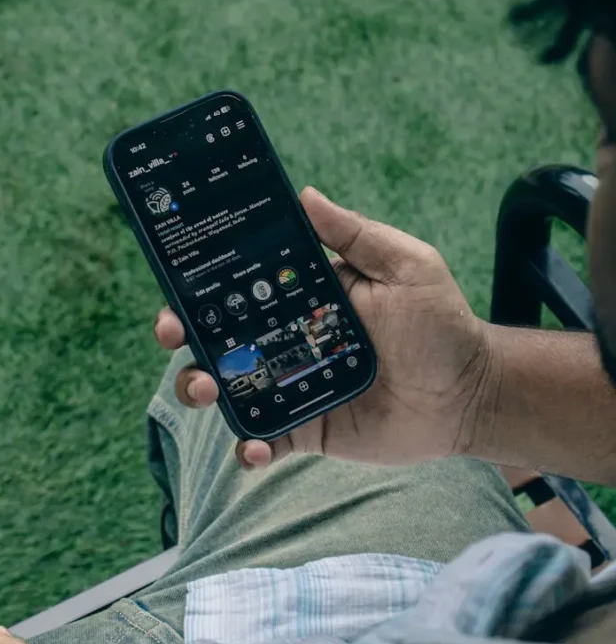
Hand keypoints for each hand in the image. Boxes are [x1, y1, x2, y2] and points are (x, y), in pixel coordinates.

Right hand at [155, 187, 492, 468]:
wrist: (470, 395)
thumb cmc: (442, 324)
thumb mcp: (405, 266)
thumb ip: (355, 235)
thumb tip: (305, 195)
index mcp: (302, 298)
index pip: (238, 286)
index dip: (199, 283)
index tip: (175, 280)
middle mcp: (287, 340)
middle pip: (216, 336)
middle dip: (181, 334)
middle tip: (173, 333)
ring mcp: (291, 386)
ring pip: (227, 389)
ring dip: (201, 387)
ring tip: (209, 390)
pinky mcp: (306, 430)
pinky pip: (264, 440)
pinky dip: (248, 447)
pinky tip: (252, 447)